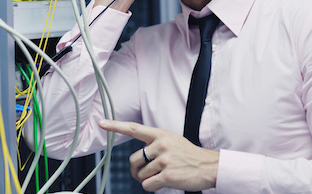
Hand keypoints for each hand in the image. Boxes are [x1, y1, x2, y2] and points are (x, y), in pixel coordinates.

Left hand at [98, 119, 218, 191]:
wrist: (209, 166)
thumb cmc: (189, 155)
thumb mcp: (172, 141)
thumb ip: (154, 144)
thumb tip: (138, 158)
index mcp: (160, 134)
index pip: (133, 128)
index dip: (115, 126)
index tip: (101, 123)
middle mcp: (161, 145)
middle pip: (133, 160)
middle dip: (137, 171)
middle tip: (147, 173)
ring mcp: (164, 160)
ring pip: (140, 175)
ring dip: (148, 180)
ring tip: (163, 175)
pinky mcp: (168, 175)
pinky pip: (148, 185)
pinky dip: (153, 188)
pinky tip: (164, 183)